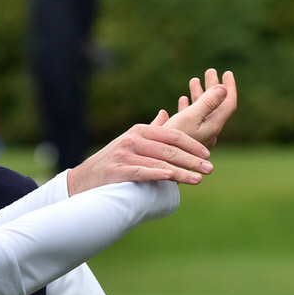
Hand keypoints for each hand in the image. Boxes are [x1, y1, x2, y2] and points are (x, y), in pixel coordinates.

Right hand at [67, 73, 228, 195]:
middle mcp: (132, 140)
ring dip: (181, 172)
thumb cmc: (111, 163)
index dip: (192, 144)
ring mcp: (124, 155)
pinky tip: (171, 179)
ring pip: (159, 163)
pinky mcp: (117, 171)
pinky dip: (158, 175)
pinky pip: (142, 172)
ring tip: (199, 179)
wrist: (83, 180)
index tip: (207, 153)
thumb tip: (166, 113)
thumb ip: (151, 129)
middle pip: (169, 150)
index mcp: (139, 131)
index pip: (172, 135)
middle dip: (192, 160)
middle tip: (210, 168)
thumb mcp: (130, 141)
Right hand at [158, 69, 236, 148]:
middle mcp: (207, 131)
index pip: (228, 103)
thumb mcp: (190, 117)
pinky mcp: (185, 139)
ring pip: (201, 110)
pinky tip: (182, 100)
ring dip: (199, 95)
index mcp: (212, 126)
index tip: (227, 73)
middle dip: (212, 87)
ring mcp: (197, 135)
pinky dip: (189, 106)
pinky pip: (190, 118)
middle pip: (215, 105)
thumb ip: (207, 103)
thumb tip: (223, 88)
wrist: (157, 164)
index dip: (230, 87)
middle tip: (210, 72)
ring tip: (194, 81)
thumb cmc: (172, 142)